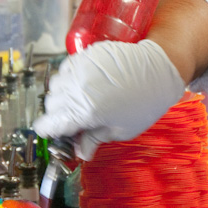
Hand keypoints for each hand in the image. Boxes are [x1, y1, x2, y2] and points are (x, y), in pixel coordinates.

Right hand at [32, 39, 184, 159]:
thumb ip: (94, 139)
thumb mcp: (120, 130)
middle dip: (58, 113)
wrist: (159, 70)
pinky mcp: (85, 55)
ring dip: (62, 94)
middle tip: (73, 117)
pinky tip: (83, 83)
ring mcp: (80, 69)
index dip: (48, 130)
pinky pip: (66, 68)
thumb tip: (81, 152)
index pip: (49, 123)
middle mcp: (77, 89)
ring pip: (55, 85)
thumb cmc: (144, 103)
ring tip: (79, 99)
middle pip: (50, 105)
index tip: (51, 132)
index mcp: (84, 112)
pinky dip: (69, 77)